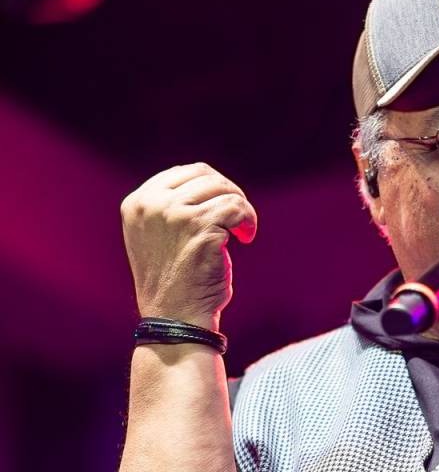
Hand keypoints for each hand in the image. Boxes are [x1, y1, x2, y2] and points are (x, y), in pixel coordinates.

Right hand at [121, 162, 256, 330]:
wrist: (175, 318)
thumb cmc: (174, 279)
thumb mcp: (157, 234)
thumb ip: (170, 205)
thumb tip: (207, 178)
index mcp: (137, 203)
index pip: (184, 173)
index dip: (211, 185)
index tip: (221, 206)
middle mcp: (152, 204)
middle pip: (206, 176)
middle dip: (228, 193)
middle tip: (236, 218)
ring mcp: (175, 214)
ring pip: (225, 190)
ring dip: (241, 208)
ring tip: (240, 231)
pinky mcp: (201, 227)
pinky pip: (238, 208)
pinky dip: (249, 221)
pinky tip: (245, 237)